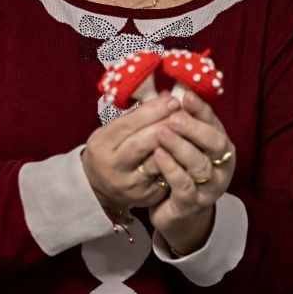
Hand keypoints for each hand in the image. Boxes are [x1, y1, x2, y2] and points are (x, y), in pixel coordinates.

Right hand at [81, 93, 181, 212]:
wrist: (100, 187)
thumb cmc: (112, 149)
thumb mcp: (113, 130)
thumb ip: (136, 115)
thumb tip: (166, 96)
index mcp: (102, 145)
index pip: (128, 125)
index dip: (152, 111)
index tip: (172, 100)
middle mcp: (113, 167)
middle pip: (141, 144)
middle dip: (166, 126)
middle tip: (184, 113)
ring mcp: (131, 184)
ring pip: (158, 163)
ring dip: (177, 144)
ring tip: (191, 129)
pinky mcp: (148, 196)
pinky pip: (168, 176)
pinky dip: (180, 161)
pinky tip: (192, 148)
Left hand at [148, 91, 236, 254]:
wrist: (180, 213)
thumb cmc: (181, 171)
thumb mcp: (183, 144)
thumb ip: (178, 122)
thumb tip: (165, 93)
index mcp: (220, 145)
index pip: (214, 123)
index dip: (201, 109)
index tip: (185, 96)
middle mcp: (221, 165)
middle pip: (215, 143)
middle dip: (194, 128)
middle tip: (174, 117)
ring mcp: (210, 186)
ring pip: (200, 165)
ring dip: (180, 147)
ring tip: (161, 133)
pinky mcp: (193, 204)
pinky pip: (184, 186)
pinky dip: (171, 169)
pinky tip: (158, 156)